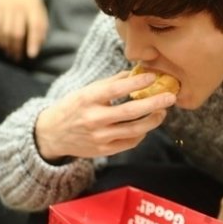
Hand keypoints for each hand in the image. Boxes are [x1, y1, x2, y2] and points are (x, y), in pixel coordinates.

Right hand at [0, 0, 48, 60]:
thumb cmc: (30, 1)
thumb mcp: (40, 11)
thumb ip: (41, 27)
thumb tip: (37, 46)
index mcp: (34, 8)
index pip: (34, 26)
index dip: (33, 42)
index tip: (32, 55)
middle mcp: (19, 7)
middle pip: (16, 32)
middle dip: (17, 48)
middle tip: (18, 58)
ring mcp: (6, 7)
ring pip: (4, 31)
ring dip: (7, 46)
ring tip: (10, 54)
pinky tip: (1, 45)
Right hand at [35, 70, 176, 161]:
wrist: (52, 134)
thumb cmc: (73, 108)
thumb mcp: (86, 91)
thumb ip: (111, 83)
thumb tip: (136, 73)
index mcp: (88, 99)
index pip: (116, 90)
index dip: (136, 83)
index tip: (153, 77)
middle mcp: (94, 119)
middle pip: (130, 112)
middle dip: (154, 104)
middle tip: (170, 97)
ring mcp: (99, 137)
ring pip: (134, 130)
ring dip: (153, 120)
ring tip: (162, 112)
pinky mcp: (103, 150)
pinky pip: (129, 142)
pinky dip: (141, 133)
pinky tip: (146, 125)